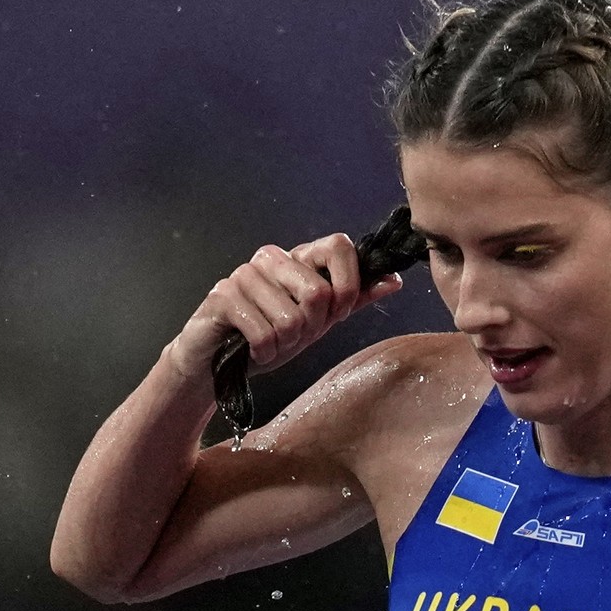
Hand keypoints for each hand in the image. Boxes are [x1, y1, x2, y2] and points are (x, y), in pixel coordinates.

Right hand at [170, 233, 402, 378]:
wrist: (218, 365)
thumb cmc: (268, 338)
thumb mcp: (318, 322)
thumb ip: (352, 300)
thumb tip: (393, 280)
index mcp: (298, 259)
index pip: (338, 245)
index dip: (347, 285)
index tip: (336, 313)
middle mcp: (272, 258)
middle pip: (318, 291)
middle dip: (311, 328)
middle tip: (292, 336)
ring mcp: (245, 274)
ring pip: (291, 318)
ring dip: (284, 344)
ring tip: (268, 342)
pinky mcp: (222, 296)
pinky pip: (264, 332)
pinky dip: (264, 351)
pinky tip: (252, 349)